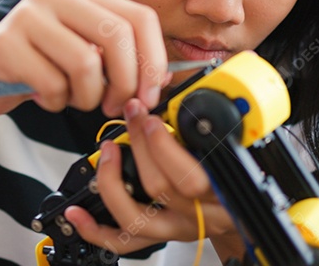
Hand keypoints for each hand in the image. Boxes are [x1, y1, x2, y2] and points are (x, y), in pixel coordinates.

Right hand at [0, 0, 168, 117]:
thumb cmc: (40, 69)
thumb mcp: (85, 56)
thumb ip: (121, 61)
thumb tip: (162, 78)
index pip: (139, 17)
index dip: (153, 60)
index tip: (150, 94)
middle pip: (116, 35)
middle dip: (125, 82)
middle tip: (115, 106)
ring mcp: (27, 17)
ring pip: (85, 64)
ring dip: (86, 98)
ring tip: (71, 99)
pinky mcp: (5, 45)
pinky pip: (52, 85)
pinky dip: (55, 103)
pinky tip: (43, 97)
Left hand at [63, 98, 244, 259]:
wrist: (240, 209)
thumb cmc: (230, 166)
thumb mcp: (224, 136)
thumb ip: (196, 112)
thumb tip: (165, 77)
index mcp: (222, 189)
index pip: (193, 174)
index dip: (163, 144)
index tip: (148, 115)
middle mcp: (199, 214)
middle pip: (160, 187)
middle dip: (138, 146)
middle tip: (130, 116)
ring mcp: (176, 227)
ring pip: (137, 216)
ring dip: (113, 181)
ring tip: (107, 153)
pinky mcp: (158, 237)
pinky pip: (122, 241)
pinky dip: (94, 229)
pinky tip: (77, 212)